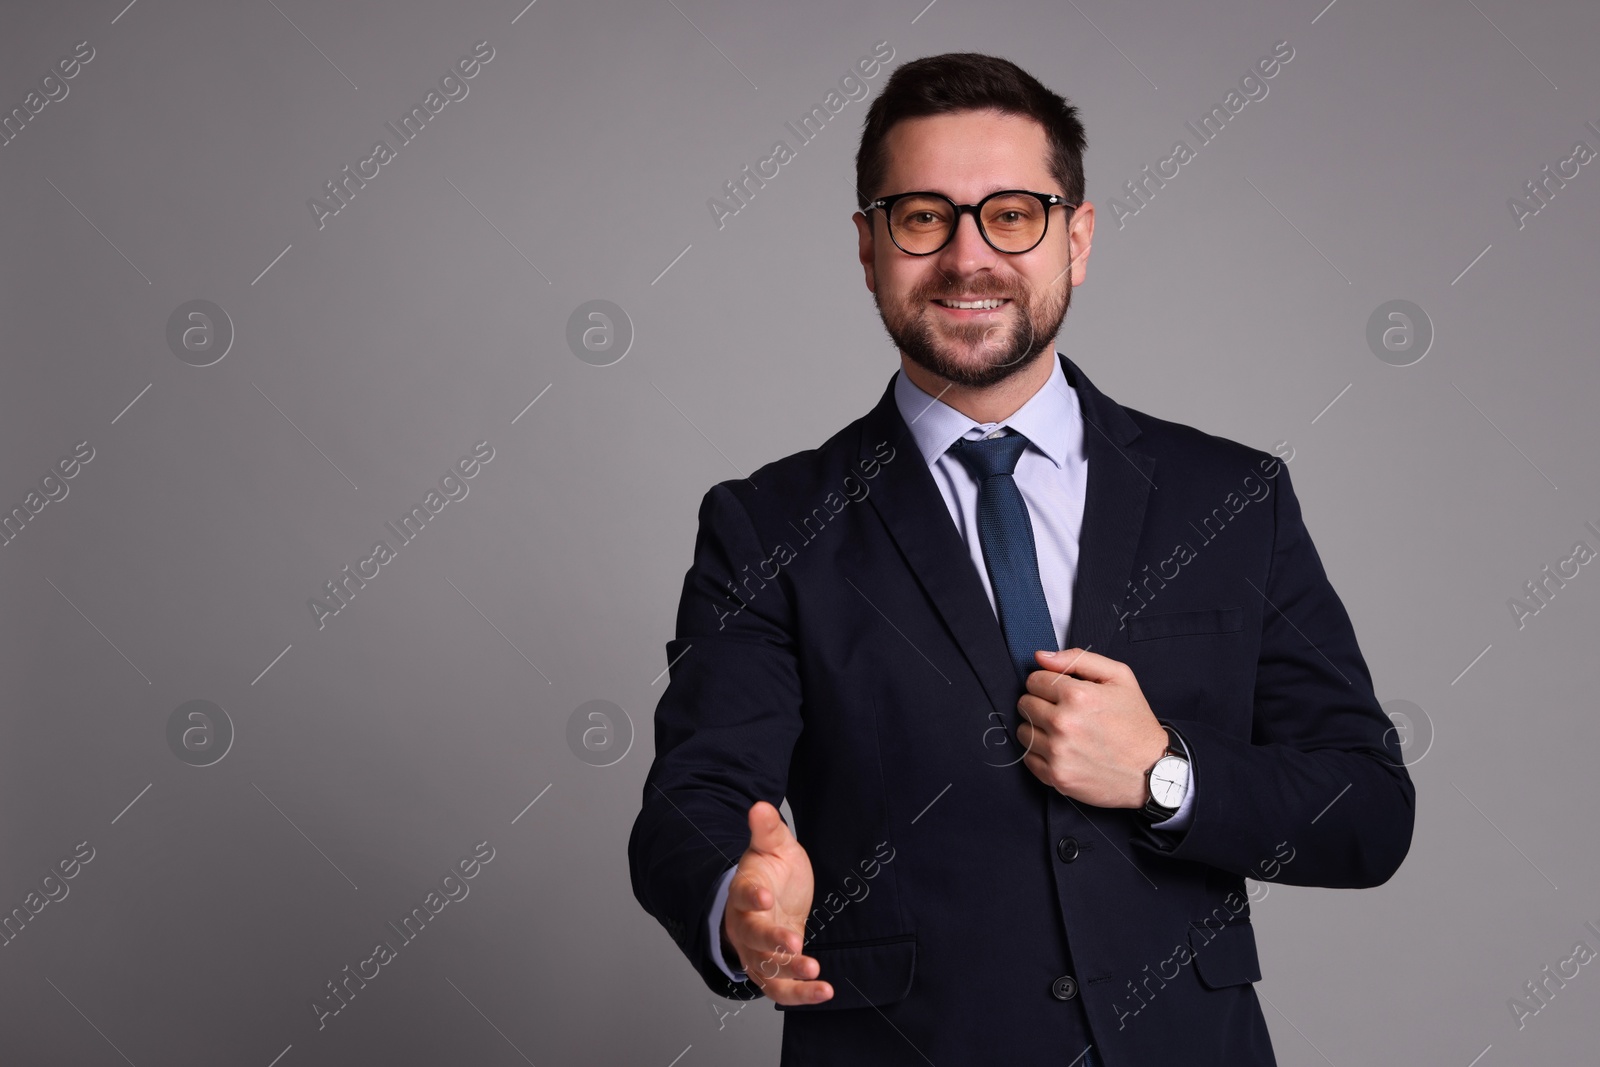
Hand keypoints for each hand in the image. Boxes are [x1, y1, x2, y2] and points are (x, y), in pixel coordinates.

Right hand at [723, 800, 833, 1005]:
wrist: (771, 896)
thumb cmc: (772, 870)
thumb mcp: (774, 846)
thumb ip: (767, 830)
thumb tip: (760, 805)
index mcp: (743, 891)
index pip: (742, 894)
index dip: (752, 896)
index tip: (765, 897)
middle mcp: (745, 924)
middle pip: (751, 937)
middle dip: (772, 942)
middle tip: (795, 944)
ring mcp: (756, 950)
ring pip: (765, 968)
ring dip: (788, 973)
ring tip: (814, 972)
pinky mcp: (772, 968)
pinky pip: (780, 987)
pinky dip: (800, 993)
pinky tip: (824, 991)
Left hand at [1016, 648, 1169, 807]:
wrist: (1153, 770)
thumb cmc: (1135, 723)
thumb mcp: (1119, 677)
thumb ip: (1078, 659)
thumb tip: (1041, 656)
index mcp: (1077, 696)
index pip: (1034, 680)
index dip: (1047, 683)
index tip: (1060, 692)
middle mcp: (1064, 724)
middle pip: (1024, 704)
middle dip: (1040, 703)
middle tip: (1062, 711)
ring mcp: (1059, 753)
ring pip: (1023, 731)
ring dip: (1038, 729)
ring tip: (1062, 732)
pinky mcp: (1056, 777)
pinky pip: (1028, 757)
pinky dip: (1040, 753)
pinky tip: (1061, 750)